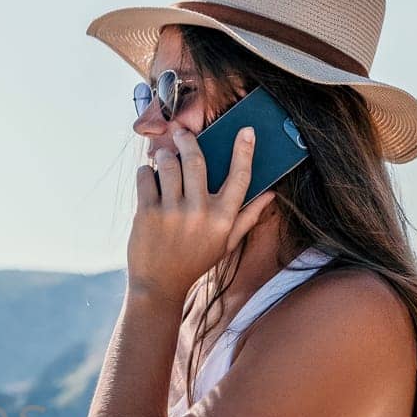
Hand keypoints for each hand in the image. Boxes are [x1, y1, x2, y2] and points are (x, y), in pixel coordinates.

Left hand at [127, 124, 277, 304]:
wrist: (159, 286)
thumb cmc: (194, 262)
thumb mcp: (225, 244)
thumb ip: (247, 218)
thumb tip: (271, 195)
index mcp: (223, 218)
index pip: (240, 177)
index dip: (245, 151)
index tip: (246, 130)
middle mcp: (200, 212)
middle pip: (197, 160)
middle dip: (188, 140)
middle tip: (181, 132)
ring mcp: (172, 212)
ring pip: (169, 164)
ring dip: (164, 154)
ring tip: (162, 155)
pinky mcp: (147, 213)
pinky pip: (146, 177)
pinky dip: (145, 171)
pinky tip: (147, 173)